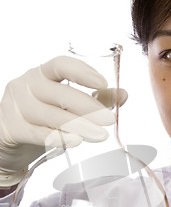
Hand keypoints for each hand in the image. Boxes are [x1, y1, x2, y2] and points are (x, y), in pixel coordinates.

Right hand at [0, 56, 126, 186]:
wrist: (8, 140)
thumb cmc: (41, 119)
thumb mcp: (67, 107)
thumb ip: (95, 99)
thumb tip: (123, 95)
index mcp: (42, 74)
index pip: (60, 64)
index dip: (82, 72)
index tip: (103, 82)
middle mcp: (27, 85)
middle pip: (58, 92)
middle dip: (87, 107)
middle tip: (109, 120)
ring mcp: (16, 106)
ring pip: (50, 115)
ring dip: (78, 126)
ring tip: (99, 135)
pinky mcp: (11, 127)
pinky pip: (37, 132)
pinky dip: (58, 137)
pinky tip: (76, 141)